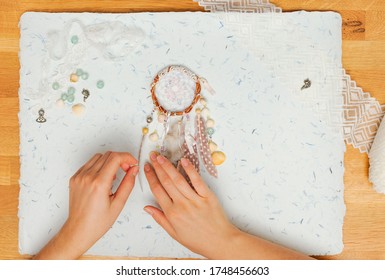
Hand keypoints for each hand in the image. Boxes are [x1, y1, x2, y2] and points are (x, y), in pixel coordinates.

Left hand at [34, 151, 138, 258]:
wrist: (79, 230)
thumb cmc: (97, 222)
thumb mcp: (118, 204)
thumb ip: (128, 184)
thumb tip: (134, 170)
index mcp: (99, 184)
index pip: (115, 158)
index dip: (127, 157)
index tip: (133, 163)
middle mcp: (87, 177)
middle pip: (108, 155)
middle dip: (120, 159)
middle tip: (126, 170)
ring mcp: (79, 177)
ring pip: (98, 157)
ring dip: (109, 162)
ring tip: (114, 176)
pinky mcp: (75, 178)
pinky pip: (89, 164)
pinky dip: (99, 166)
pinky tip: (103, 178)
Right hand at [144, 153, 311, 259]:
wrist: (220, 242)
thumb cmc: (198, 240)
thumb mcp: (175, 233)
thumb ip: (160, 219)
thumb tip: (147, 208)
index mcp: (172, 214)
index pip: (157, 191)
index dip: (150, 177)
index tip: (147, 168)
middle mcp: (181, 205)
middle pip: (166, 182)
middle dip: (157, 167)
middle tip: (152, 156)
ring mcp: (195, 199)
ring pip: (178, 179)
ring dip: (168, 166)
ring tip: (162, 157)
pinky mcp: (207, 196)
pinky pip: (197, 180)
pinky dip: (190, 169)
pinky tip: (183, 160)